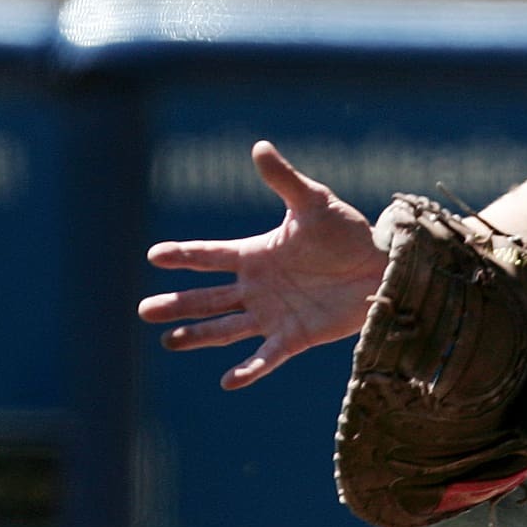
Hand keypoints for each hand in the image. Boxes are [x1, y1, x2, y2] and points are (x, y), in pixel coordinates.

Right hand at [138, 141, 385, 388]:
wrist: (382, 266)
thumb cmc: (347, 232)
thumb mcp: (314, 202)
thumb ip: (284, 179)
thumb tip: (260, 146)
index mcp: (255, 254)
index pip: (210, 256)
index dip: (183, 256)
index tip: (154, 255)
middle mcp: (257, 287)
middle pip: (207, 298)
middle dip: (176, 304)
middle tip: (144, 310)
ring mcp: (273, 314)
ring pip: (226, 328)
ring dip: (198, 334)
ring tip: (170, 340)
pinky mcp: (294, 337)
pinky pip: (266, 356)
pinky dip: (249, 370)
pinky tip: (228, 381)